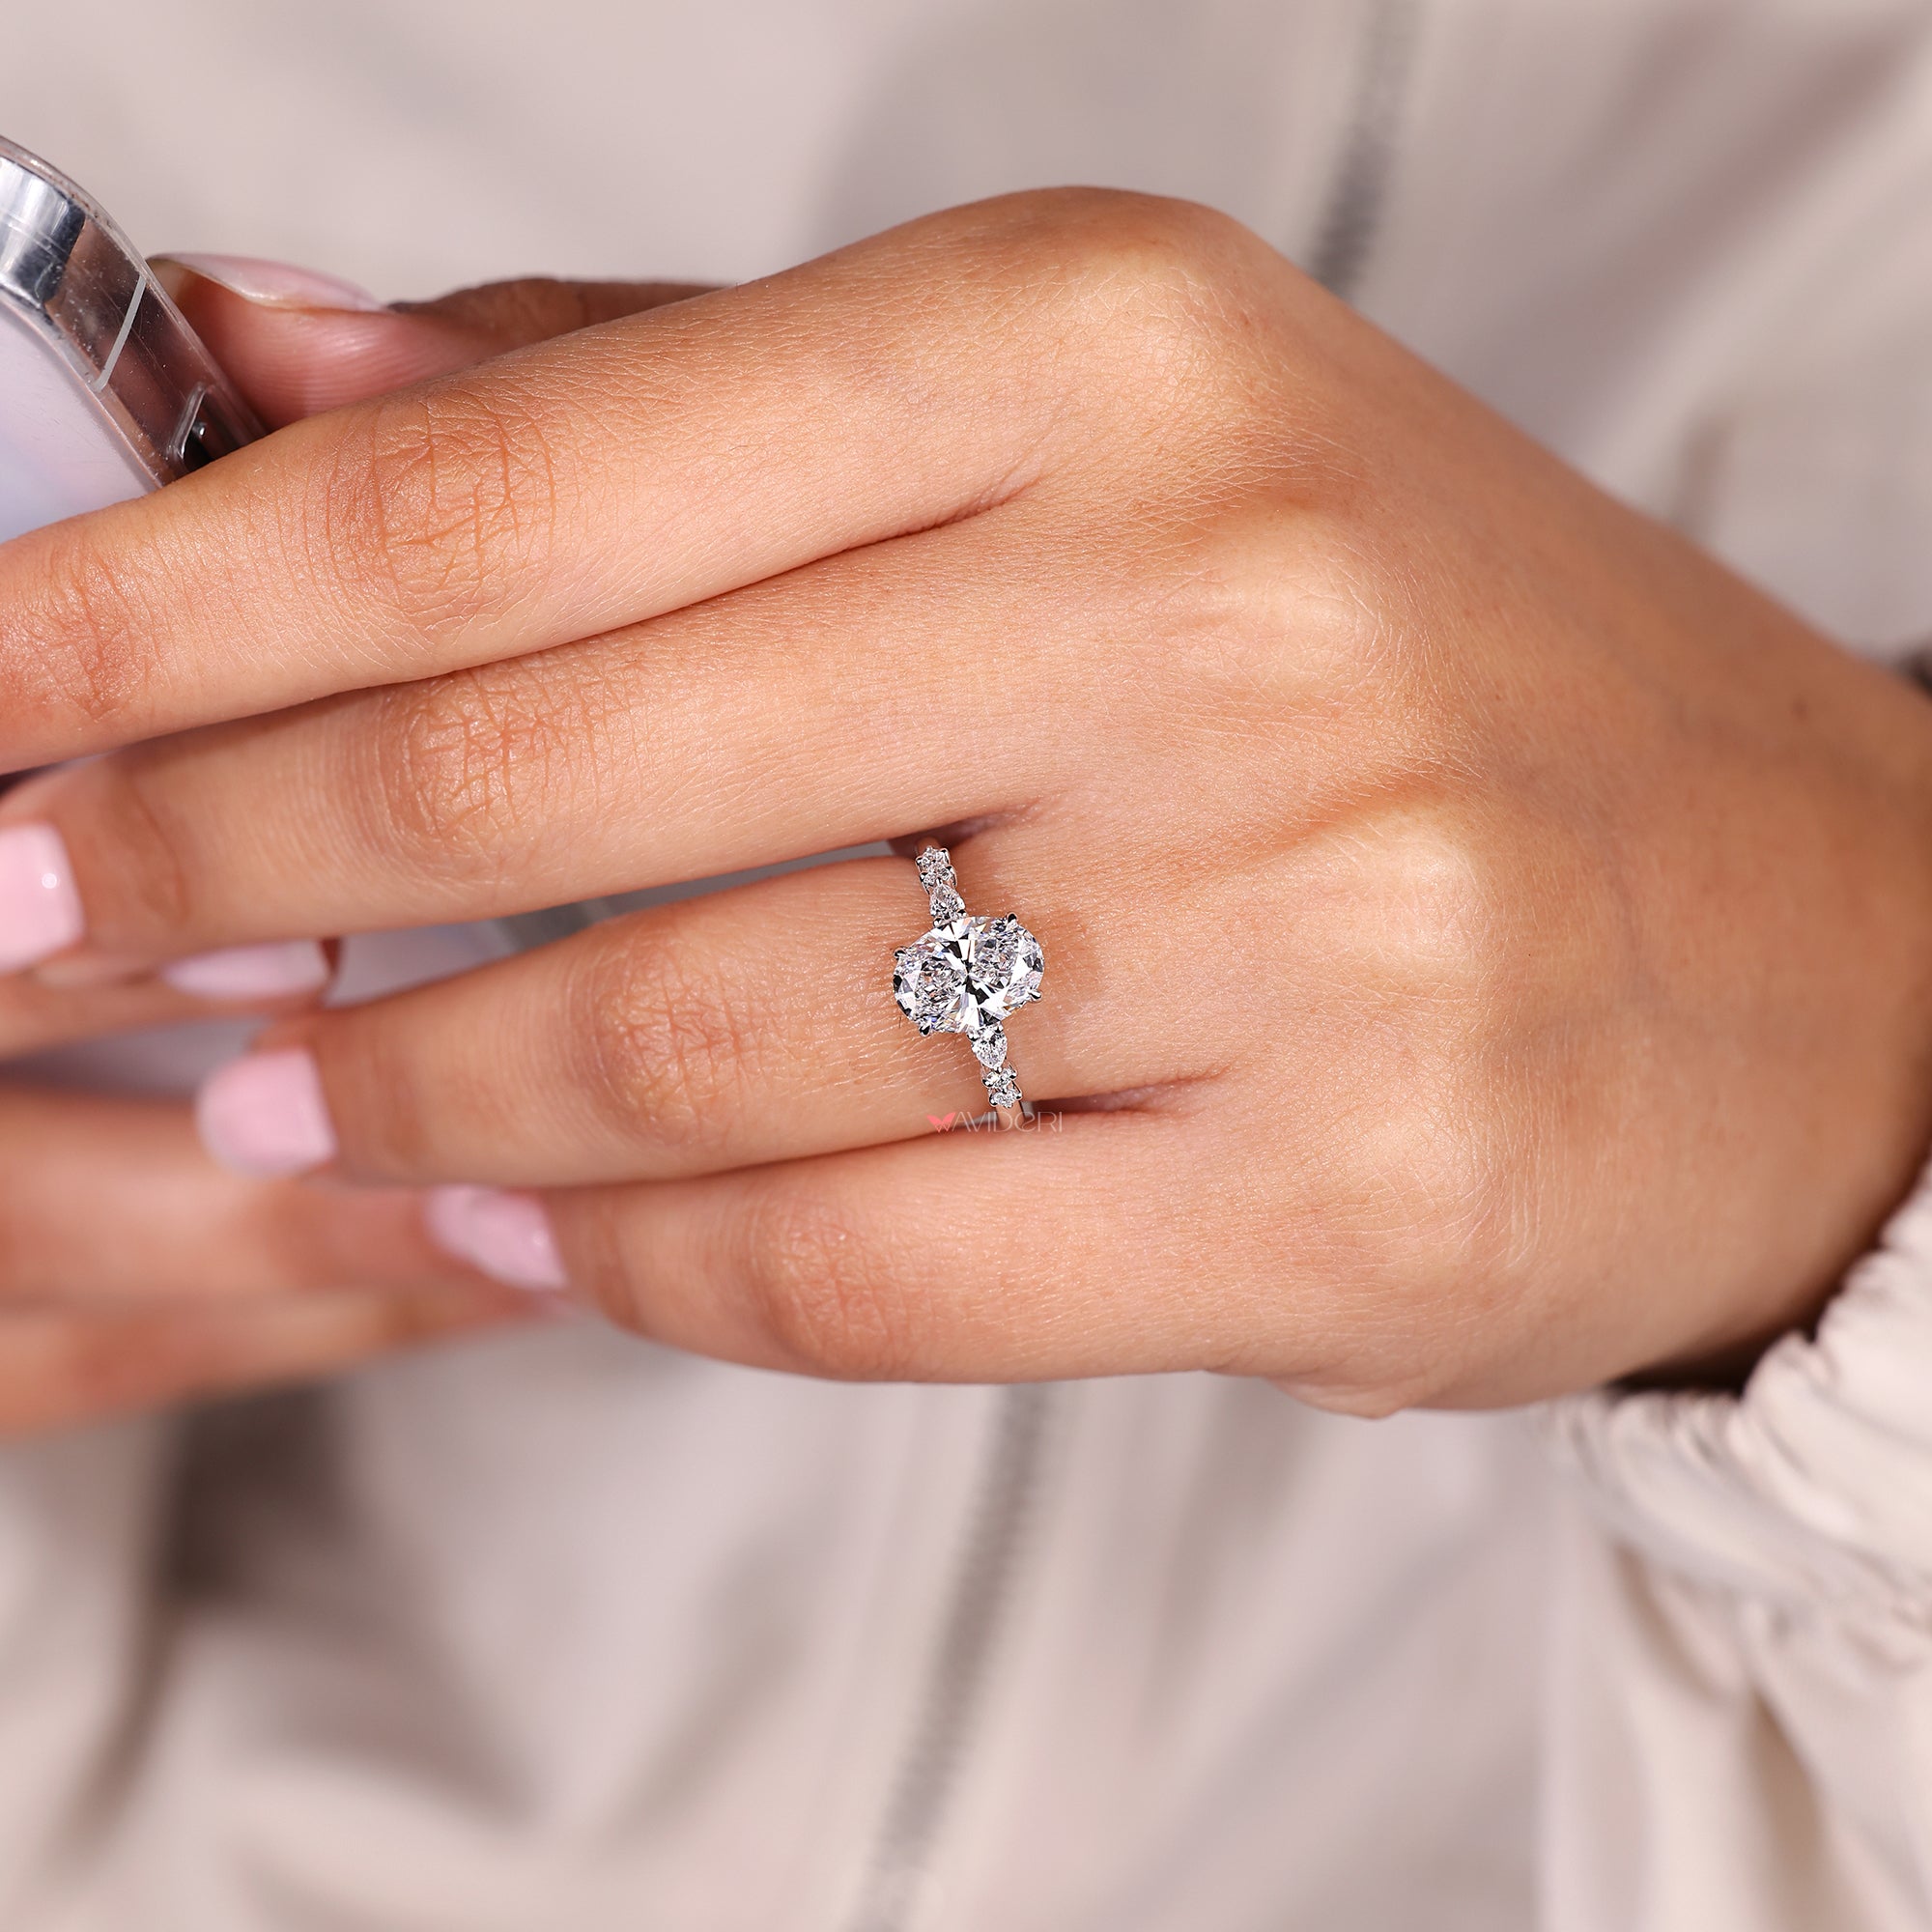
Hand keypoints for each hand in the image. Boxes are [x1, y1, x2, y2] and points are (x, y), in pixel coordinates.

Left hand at [4, 192, 1930, 1412]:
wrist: (1805, 928)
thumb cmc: (1412, 662)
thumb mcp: (1079, 437)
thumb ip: (658, 394)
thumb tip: (263, 368)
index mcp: (1103, 349)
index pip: (501, 491)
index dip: (159, 615)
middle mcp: (1204, 601)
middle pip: (540, 764)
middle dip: (208, 858)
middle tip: (29, 917)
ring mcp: (1293, 912)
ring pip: (678, 1045)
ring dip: (413, 1090)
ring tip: (283, 1090)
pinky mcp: (1331, 1190)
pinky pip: (847, 1258)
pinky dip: (630, 1261)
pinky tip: (511, 1225)